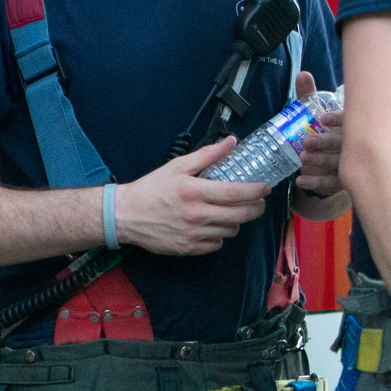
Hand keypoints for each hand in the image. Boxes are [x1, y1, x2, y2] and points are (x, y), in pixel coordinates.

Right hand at [115, 137, 268, 254]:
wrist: (125, 215)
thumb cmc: (151, 189)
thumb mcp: (177, 166)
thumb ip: (207, 155)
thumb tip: (231, 142)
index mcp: (194, 192)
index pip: (236, 193)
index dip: (256, 191)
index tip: (266, 188)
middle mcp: (196, 214)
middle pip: (240, 215)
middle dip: (255, 208)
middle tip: (258, 202)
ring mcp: (192, 234)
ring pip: (230, 230)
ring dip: (237, 221)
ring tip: (232, 212)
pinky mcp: (188, 248)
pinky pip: (216, 244)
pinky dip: (220, 235)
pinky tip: (213, 225)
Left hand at [292, 70, 344, 197]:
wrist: (338, 162)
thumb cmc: (328, 130)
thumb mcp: (318, 111)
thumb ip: (309, 95)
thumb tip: (302, 74)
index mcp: (352, 124)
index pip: (351, 120)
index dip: (339, 119)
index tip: (324, 119)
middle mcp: (357, 143)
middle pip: (345, 143)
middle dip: (326, 142)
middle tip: (307, 141)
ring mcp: (353, 163)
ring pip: (340, 164)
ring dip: (321, 161)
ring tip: (303, 158)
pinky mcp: (345, 180)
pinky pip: (333, 183)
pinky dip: (317, 183)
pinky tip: (301, 180)